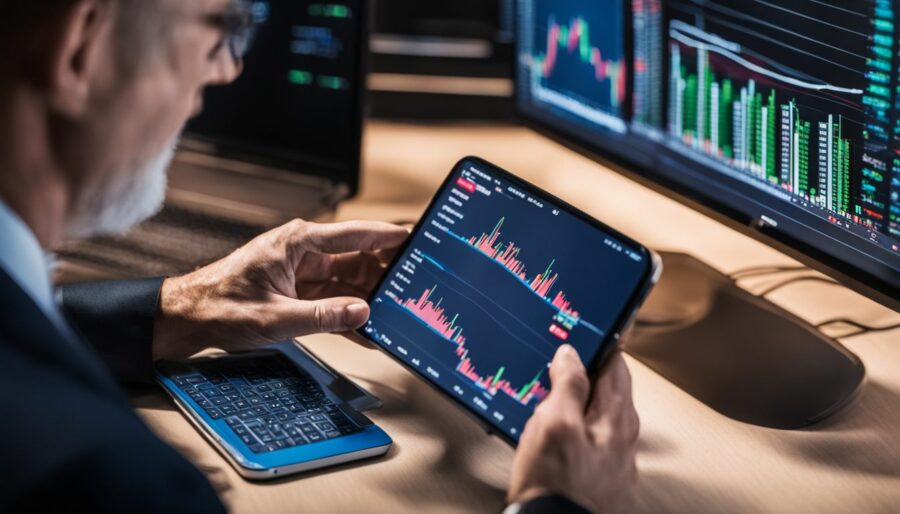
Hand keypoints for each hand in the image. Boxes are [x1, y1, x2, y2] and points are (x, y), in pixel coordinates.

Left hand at [152, 219, 407, 359]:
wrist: (186, 318)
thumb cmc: (219, 307)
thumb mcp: (275, 317)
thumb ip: (322, 315)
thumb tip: (362, 312)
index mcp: (297, 242)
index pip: (353, 234)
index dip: (385, 236)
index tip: (412, 237)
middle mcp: (303, 251)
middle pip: (357, 257)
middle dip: (385, 271)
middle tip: (413, 284)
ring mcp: (302, 271)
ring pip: (350, 280)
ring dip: (371, 296)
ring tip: (397, 310)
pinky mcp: (299, 290)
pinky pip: (335, 298)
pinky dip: (351, 312)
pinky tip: (369, 327)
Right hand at [508, 346, 638, 513]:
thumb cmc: (556, 485)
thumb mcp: (555, 424)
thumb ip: (567, 385)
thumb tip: (570, 355)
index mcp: (617, 418)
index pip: (616, 364)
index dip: (600, 343)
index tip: (585, 330)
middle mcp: (622, 439)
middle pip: (606, 390)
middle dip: (582, 373)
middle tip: (555, 362)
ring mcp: (612, 461)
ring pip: (595, 416)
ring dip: (574, 402)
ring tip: (544, 397)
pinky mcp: (597, 477)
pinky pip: (587, 440)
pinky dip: (571, 428)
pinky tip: (549, 434)